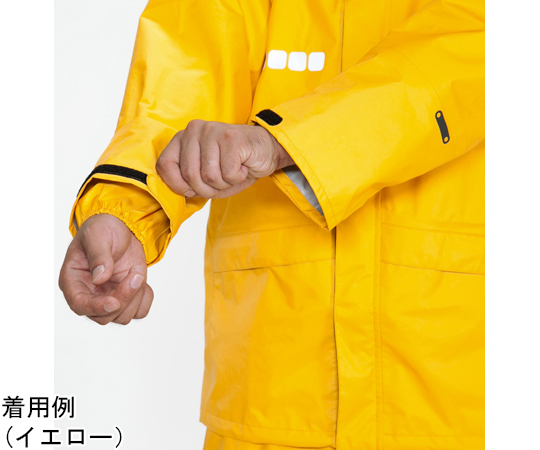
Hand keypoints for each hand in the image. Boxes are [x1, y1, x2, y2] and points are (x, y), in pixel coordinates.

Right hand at [59, 214, 153, 324]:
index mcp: (73, 280)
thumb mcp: (98, 236)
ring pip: (123, 317)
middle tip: (136, 274)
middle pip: (104, 316)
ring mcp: (108, 297)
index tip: (115, 302)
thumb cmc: (102, 229)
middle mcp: (89, 294)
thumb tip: (99, 278)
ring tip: (137, 272)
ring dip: (135, 297)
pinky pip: (138, 311)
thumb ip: (98, 256)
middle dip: (124, 298)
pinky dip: (144, 298)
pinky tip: (141, 279)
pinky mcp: (126, 297)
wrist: (121, 228)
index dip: (97, 308)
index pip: (80, 304)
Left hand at [156, 120, 293, 198]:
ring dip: (225, 183)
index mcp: (184, 137)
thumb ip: (188, 181)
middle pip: (190, 175)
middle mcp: (195, 130)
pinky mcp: (231, 138)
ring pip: (209, 176)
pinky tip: (243, 166)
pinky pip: (228, 174)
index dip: (177, 185)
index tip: (192, 190)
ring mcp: (213, 131)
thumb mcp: (206, 175)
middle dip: (207, 188)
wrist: (266, 150)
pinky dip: (238, 177)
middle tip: (222, 180)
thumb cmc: (234, 164)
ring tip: (233, 170)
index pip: (164, 165)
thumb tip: (180, 191)